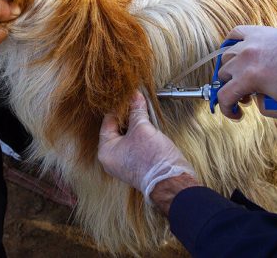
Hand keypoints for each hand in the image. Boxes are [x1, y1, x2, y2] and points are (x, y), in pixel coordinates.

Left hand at [98, 92, 196, 210]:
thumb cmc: (152, 159)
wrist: (171, 180)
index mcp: (106, 151)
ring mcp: (125, 162)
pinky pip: (135, 143)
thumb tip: (134, 96)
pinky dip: (141, 133)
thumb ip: (136, 111)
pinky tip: (148, 124)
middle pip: (117, 129)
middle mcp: (112, 158)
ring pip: (128, 135)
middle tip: (136, 101)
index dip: (119, 108)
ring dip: (136, 124)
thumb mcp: (142, 129)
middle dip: (128, 115)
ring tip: (143, 110)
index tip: (127, 96)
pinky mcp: (137, 163)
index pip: (108, 122)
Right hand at [217, 17, 276, 119]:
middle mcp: (244, 59)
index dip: (227, 109)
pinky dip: (231, 43)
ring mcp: (249, 43)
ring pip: (226, 56)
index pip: (224, 96)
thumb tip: (255, 99)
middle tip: (247, 95)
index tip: (238, 114)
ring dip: (231, 70)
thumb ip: (265, 110)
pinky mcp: (257, 32)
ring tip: (244, 75)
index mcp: (249, 78)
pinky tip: (237, 52)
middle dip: (231, 89)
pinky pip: (235, 33)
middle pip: (223, 76)